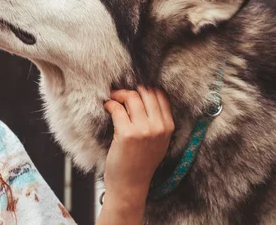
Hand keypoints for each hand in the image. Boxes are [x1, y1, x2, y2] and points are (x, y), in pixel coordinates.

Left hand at [97, 86, 173, 224]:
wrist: (131, 185)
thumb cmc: (141, 163)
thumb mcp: (159, 142)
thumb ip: (157, 121)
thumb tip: (146, 96)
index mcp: (169, 127)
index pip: (160, 95)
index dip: (145, 90)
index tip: (134, 92)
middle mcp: (158, 127)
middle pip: (145, 93)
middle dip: (130, 90)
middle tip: (119, 94)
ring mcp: (143, 130)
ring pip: (131, 97)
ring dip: (118, 94)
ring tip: (112, 99)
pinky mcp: (126, 133)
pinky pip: (117, 108)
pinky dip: (109, 104)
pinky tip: (107, 107)